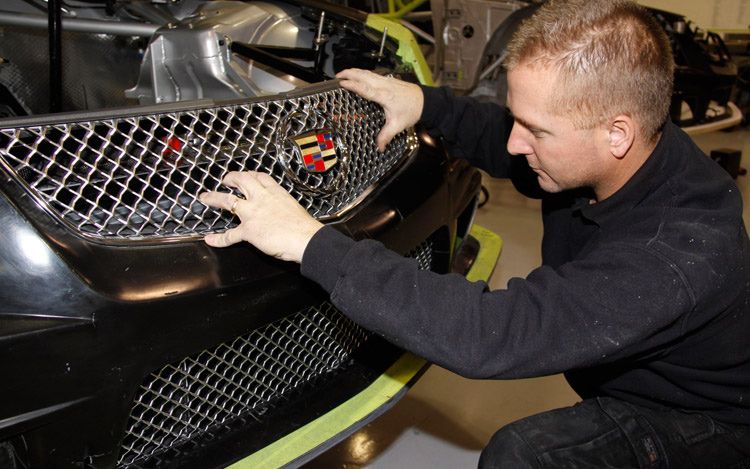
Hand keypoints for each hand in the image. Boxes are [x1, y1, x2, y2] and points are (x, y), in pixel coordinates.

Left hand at [199, 171, 323, 262]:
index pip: (259, 177)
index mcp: (275, 193)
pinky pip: (229, 235)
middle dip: (230, 178)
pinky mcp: (248, 230)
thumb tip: (280, 213)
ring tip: (206, 197)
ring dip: (214, 198)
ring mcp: (252, 213)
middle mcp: (261, 198)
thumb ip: (282, 206)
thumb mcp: (294, 207)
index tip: (246, 175)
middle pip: (241, 181)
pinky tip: (210, 239)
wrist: (304, 238)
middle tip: (224, 180)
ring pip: (227, 201)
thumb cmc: (303, 227)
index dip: (250, 174)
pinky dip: (218, 239)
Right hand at [336, 68, 423, 150]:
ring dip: (355, 71)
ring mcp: (386, 81)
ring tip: (344, 73)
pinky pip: (372, 74)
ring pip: (367, 72)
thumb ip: (386, 136)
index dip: (353, 85)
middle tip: (337, 76)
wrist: (426, 101)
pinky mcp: (389, 80)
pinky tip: (359, 75)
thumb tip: (379, 147)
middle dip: (349, 73)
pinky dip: (362, 72)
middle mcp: (384, 86)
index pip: (365, 88)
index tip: (342, 83)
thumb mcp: (398, 125)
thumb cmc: (412, 111)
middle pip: (363, 75)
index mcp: (384, 96)